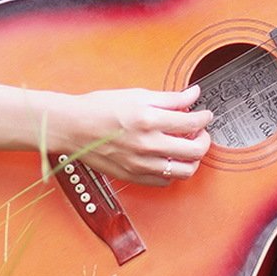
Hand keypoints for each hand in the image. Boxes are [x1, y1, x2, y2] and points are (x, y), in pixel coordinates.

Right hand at [58, 85, 212, 185]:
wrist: (71, 127)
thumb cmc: (98, 108)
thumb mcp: (136, 95)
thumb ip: (169, 98)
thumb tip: (193, 94)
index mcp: (148, 120)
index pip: (192, 122)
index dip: (204, 118)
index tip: (205, 115)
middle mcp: (146, 144)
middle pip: (194, 150)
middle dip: (204, 139)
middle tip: (199, 132)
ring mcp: (140, 164)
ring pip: (183, 171)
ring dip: (192, 159)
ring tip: (185, 147)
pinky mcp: (132, 176)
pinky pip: (164, 181)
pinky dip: (171, 171)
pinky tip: (166, 159)